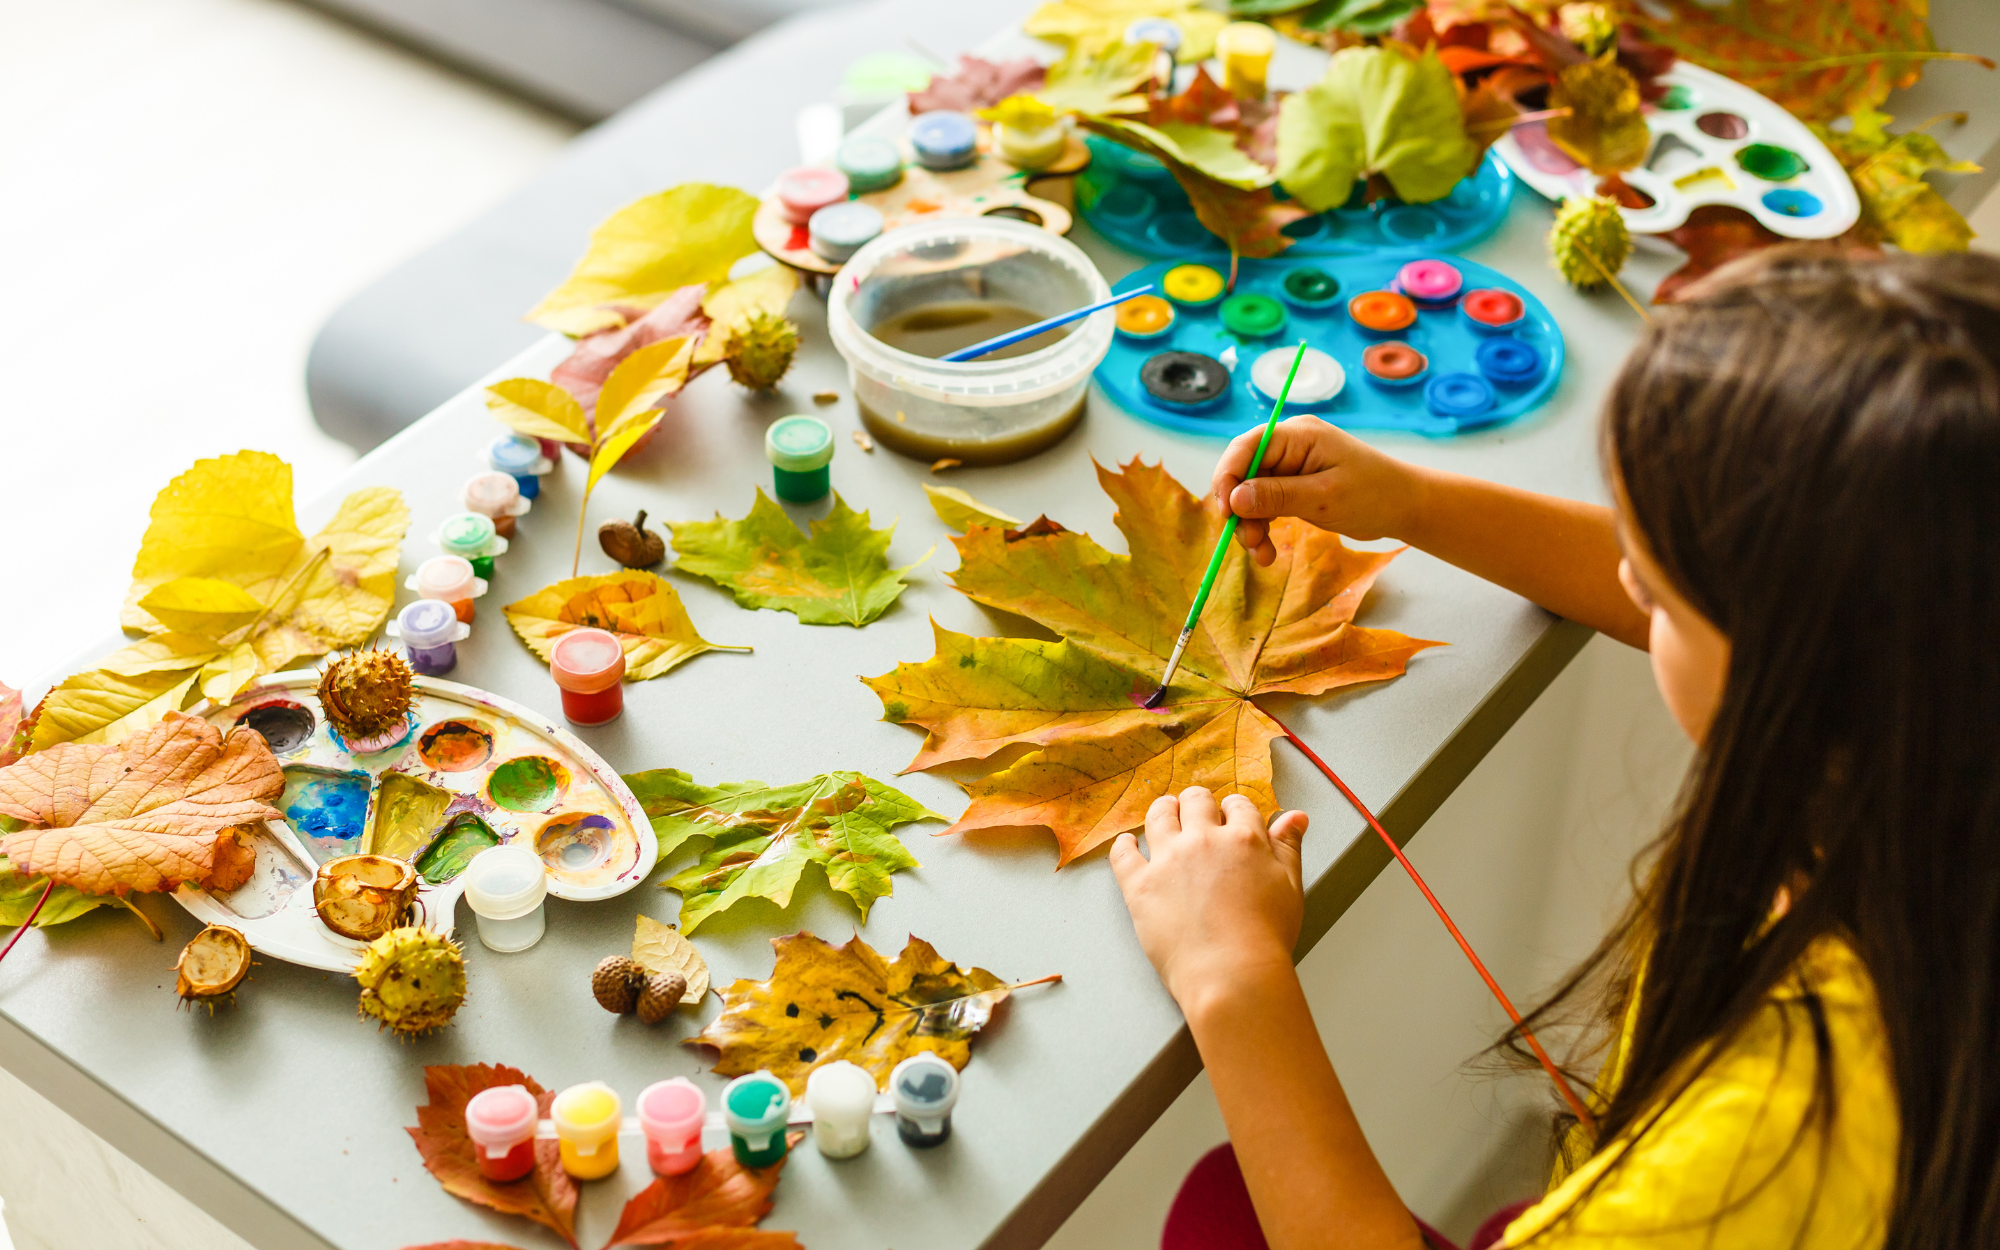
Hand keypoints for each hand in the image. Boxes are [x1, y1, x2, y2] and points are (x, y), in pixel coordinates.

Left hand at [1110, 787, 1308, 1016]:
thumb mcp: (1289, 886)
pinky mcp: (1140, 886)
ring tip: (1164, 814)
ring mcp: (1168, 861)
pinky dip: (1124, 845)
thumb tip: (1295, 817)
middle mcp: (1203, 841)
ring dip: (1162, 811)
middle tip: (1194, 811)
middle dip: (1196, 803)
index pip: (1237, 805)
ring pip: (1158, 816)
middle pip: (1195, 802)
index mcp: (1243, 839)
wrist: (1232, 974)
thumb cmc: (1265, 939)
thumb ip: (1289, 847)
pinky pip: (1123, 853)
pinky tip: (1128, 844)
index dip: (1234, 809)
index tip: (1230, 816)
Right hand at [1211, 417, 1425, 565]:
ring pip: (1249, 494)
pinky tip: (1267, 551)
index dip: (1228, 477)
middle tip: (1247, 542)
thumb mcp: (1324, 497)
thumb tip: (1234, 499)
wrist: (1403, 507)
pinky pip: (1264, 505)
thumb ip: (1278, 496)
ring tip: (1262, 555)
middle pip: (1243, 472)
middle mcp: (1289, 446)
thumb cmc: (1374, 494)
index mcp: (1298, 435)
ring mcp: (1289, 467)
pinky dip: (1261, 528)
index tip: (1225, 512)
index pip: (1246, 447)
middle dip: (1238, 509)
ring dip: (1249, 525)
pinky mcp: (1292, 487)